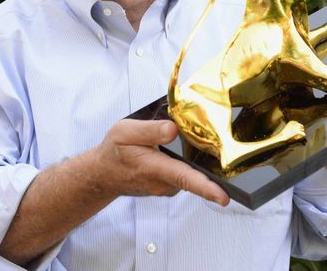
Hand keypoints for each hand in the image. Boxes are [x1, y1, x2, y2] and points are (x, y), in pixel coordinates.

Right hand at [94, 119, 229, 204]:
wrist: (103, 174)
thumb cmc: (114, 152)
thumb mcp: (124, 132)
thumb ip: (150, 130)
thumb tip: (173, 129)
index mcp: (154, 168)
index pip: (184, 178)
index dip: (206, 188)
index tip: (223, 197)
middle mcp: (163, 182)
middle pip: (194, 176)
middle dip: (207, 165)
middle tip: (213, 147)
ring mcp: (167, 187)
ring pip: (188, 173)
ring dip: (191, 162)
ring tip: (175, 145)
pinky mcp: (168, 187)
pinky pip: (183, 175)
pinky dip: (183, 165)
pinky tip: (172, 154)